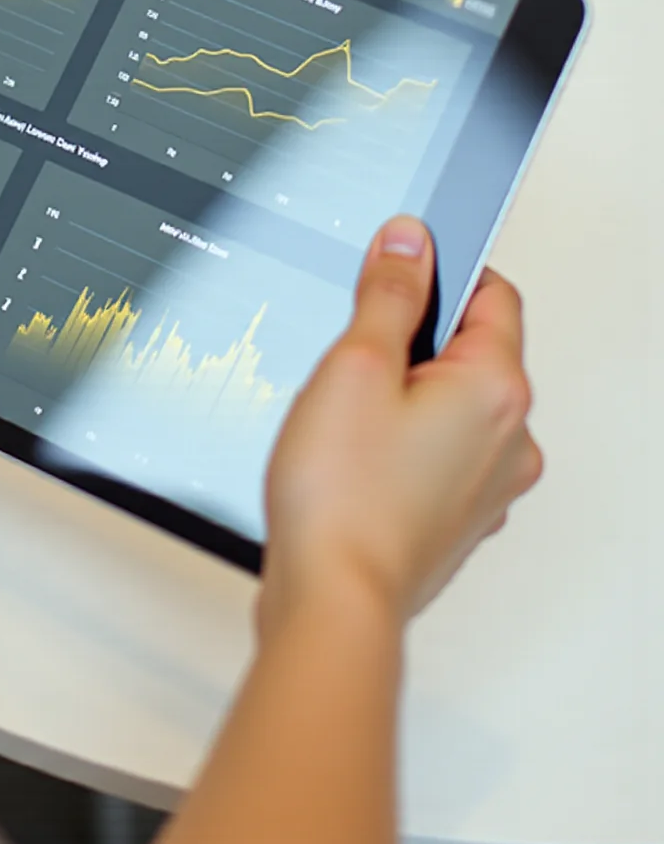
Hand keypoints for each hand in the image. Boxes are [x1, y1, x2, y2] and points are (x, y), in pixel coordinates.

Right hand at [260, 216, 540, 630]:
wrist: (332, 602)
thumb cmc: (343, 499)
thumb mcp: (354, 364)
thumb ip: (389, 293)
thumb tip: (411, 242)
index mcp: (498, 390)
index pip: (493, 292)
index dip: (438, 271)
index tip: (393, 272)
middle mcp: (511, 440)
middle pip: (470, 352)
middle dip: (409, 345)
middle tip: (350, 367)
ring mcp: (489, 487)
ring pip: (450, 408)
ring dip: (402, 402)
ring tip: (344, 426)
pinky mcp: (458, 521)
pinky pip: (435, 458)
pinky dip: (399, 450)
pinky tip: (350, 465)